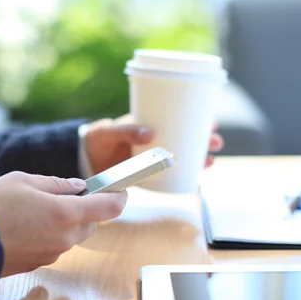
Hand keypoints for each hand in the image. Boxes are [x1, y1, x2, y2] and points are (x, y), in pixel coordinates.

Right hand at [0, 172, 127, 276]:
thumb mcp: (24, 180)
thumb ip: (56, 184)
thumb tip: (76, 188)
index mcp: (66, 214)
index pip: (108, 208)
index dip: (119, 197)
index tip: (121, 190)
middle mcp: (65, 238)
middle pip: (91, 223)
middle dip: (84, 208)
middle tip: (64, 194)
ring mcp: (53, 253)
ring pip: (72, 234)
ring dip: (65, 221)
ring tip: (37, 208)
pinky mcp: (39, 264)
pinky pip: (55, 245)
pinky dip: (50, 233)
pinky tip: (27, 224)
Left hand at [84, 114, 223, 173]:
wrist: (83, 160)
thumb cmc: (96, 139)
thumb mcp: (109, 130)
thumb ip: (126, 130)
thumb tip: (151, 133)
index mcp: (149, 125)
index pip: (178, 118)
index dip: (198, 118)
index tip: (212, 119)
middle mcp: (155, 141)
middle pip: (186, 138)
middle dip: (204, 139)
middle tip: (216, 141)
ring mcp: (152, 159)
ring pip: (182, 157)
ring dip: (198, 158)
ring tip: (209, 161)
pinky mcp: (147, 175)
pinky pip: (169, 177)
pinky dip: (183, 178)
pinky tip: (195, 181)